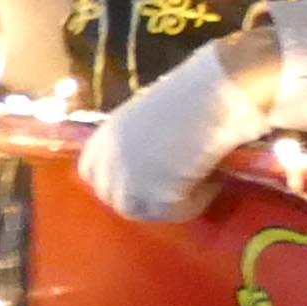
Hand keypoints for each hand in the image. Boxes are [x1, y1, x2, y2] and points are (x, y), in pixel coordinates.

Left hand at [78, 27, 280, 223]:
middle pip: (115, 199)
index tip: (145, 178)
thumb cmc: (194, 92)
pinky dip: (198, 201)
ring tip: (200, 183)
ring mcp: (129, 182)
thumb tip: (157, 165)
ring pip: (145, 211)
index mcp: (103, 137)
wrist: (215, 93)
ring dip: (170, 204)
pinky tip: (215, 179)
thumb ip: (140, 142)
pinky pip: (178, 213)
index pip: (91, 174)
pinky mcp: (157, 197)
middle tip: (177, 186)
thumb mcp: (152, 116)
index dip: (118, 179)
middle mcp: (108, 162)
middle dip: (144, 197)